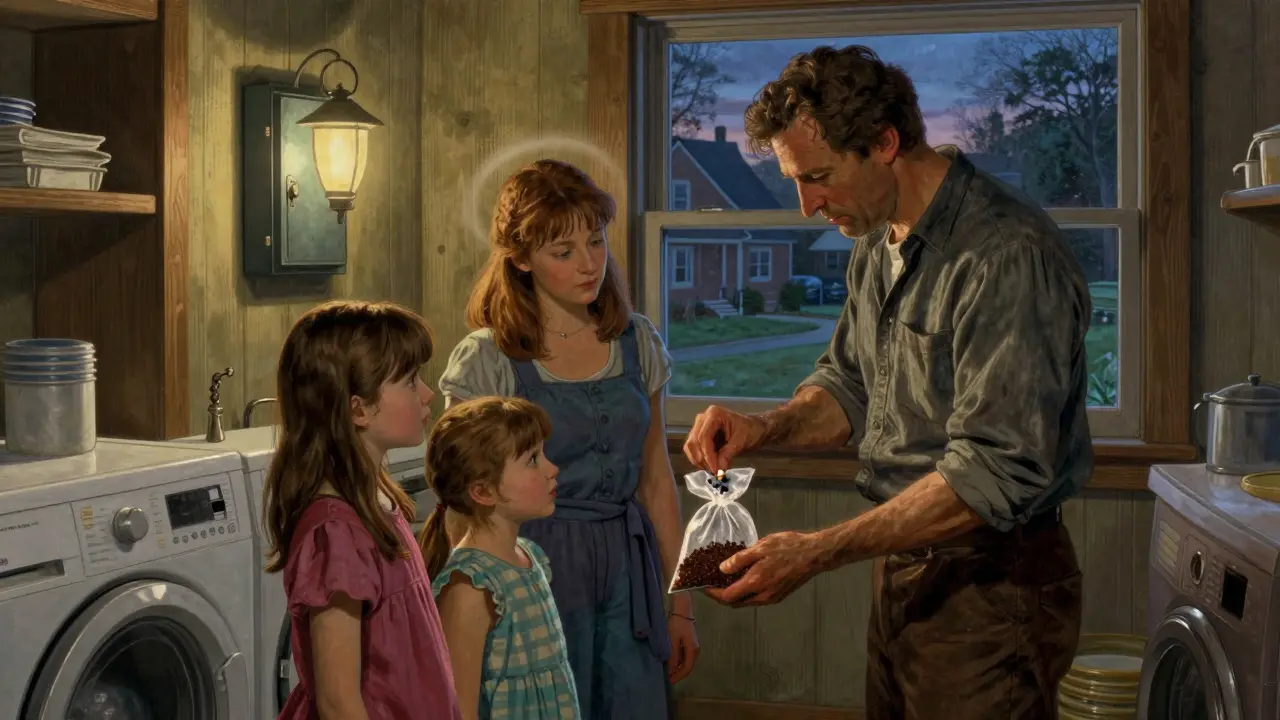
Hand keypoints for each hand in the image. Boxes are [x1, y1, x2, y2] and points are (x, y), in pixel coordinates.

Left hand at [665, 612, 699, 682]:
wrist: (682, 608)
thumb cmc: (677, 624)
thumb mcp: (673, 640)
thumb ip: (673, 656)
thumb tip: (671, 670)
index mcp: (693, 650)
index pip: (687, 668)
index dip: (678, 676)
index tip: (669, 681)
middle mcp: (695, 650)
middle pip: (688, 666)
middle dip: (678, 673)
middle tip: (668, 678)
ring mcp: (693, 646)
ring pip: (686, 661)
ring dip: (678, 667)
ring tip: (668, 671)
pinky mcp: (689, 642)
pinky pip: (685, 655)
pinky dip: (679, 660)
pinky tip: (672, 661)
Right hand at [683, 405, 767, 473]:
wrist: (755, 428)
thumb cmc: (751, 431)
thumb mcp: (741, 442)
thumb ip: (728, 454)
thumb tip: (718, 470)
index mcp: (714, 414)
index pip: (704, 437)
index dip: (708, 455)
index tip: (715, 470)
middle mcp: (703, 418)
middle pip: (694, 441)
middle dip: (703, 459)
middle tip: (714, 472)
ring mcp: (700, 426)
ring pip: (691, 446)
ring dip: (699, 461)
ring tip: (713, 470)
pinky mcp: (700, 435)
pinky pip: (693, 449)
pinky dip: (700, 459)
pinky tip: (710, 466)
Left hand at [703, 531, 829, 606]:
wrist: (815, 555)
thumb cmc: (788, 547)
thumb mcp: (761, 547)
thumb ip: (740, 559)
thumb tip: (722, 569)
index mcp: (756, 583)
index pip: (727, 597)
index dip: (713, 593)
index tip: (703, 586)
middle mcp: (763, 595)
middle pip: (735, 603)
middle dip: (721, 596)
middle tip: (711, 584)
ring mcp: (772, 598)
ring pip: (746, 602)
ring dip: (734, 595)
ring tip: (725, 581)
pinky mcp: (779, 596)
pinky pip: (756, 599)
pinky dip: (746, 594)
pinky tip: (744, 580)